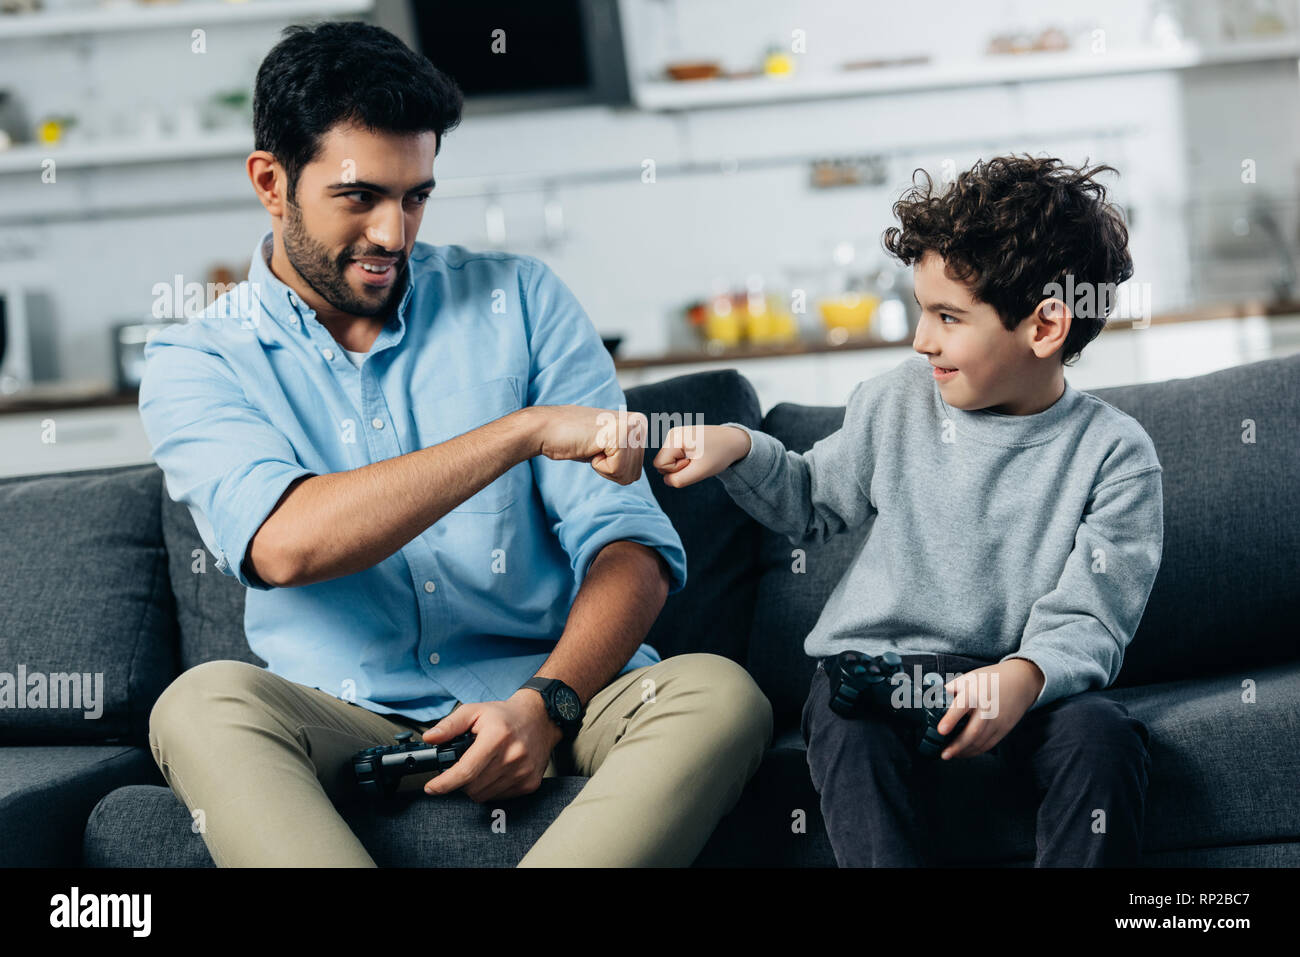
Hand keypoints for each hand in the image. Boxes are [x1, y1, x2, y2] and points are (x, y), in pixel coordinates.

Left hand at [420, 691, 563, 801]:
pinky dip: (491, 789)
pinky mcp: (530, 783)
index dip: (445, 783)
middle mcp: (513, 756)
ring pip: (484, 795)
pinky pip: (500, 797)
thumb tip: (430, 738)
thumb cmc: (506, 716)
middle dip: (460, 781)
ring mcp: (523, 772)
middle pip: (472, 787)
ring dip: (475, 787)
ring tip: (481, 767)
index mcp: (497, 737)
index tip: (432, 788)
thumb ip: (450, 725)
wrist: (540, 719)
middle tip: (465, 765)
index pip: (466, 770)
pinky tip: (495, 772)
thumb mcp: (475, 711)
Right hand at [534, 405, 648, 485]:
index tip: (597, 449)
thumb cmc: (572, 439)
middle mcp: (640, 422)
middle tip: (592, 447)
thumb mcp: (606, 447)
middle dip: (609, 469)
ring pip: (627, 473)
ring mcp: (632, 427)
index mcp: (639, 425)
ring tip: (592, 446)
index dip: (612, 469)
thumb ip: (624, 454)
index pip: (636, 470)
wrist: (546, 428)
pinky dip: (600, 466)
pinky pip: (617, 469)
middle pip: (634, 474)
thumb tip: (635, 473)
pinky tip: (591, 446)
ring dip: (605, 467)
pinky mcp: (620, 435)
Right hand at [653, 425, 750, 487]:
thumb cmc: (719, 455)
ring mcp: (675, 434)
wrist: (733, 441)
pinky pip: (674, 456)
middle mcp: (672, 433)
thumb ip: (679, 480)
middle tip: (697, 460)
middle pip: (661, 462)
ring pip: (668, 460)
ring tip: (698, 457)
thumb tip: (666, 480)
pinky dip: (684, 459)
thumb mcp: (700, 472)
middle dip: (678, 467)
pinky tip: (697, 454)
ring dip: (682, 464)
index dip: (675, 470)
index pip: (659, 465)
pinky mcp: (680, 437)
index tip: (693, 463)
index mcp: (674, 438)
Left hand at [933, 659, 1043, 759]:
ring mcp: (998, 721)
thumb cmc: (991, 678)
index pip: (961, 706)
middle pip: (973, 731)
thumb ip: (952, 689)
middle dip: (958, 746)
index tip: (941, 731)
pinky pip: (989, 744)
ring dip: (965, 751)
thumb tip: (934, 699)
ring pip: (981, 742)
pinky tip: (964, 753)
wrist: (1021, 681)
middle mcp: (988, 708)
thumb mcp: (969, 677)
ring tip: (950, 755)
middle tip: (944, 754)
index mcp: (975, 692)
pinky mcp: (1004, 729)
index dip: (950, 719)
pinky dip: (976, 751)